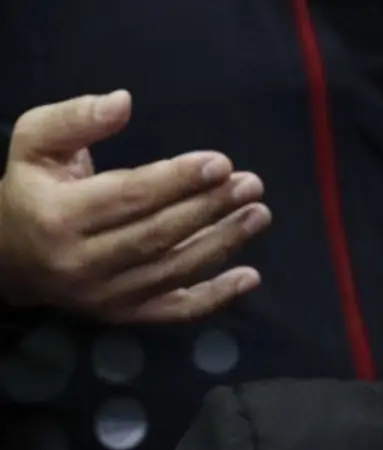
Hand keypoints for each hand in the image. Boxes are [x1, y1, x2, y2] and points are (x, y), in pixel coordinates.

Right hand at [0, 91, 270, 323]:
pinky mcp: (123, 316)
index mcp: (57, 215)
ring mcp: (104, 296)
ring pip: (173, 270)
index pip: (130, 197)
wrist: (8, 258)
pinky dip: (216, 297)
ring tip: (258, 215)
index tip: (221, 163)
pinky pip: (175, 311)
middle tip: (250, 185)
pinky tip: (250, 277)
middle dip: (209, 208)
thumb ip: (75, 118)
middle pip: (158, 234)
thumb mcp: (35, 143)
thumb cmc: (33, 190)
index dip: (178, 180)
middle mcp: (80, 262)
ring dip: (223, 243)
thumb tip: (123, 101)